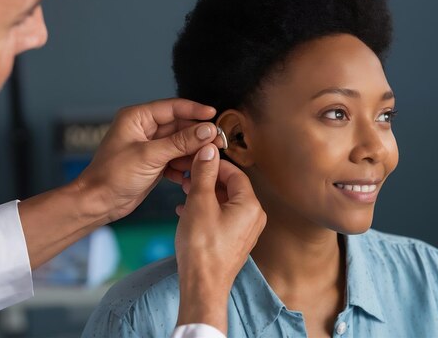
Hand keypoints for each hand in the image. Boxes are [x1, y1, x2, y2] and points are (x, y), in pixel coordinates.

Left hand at [19, 98, 220, 267]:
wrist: (99, 203)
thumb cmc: (113, 175)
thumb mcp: (150, 156)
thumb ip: (181, 142)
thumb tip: (207, 130)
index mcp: (137, 118)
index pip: (172, 108)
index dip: (194, 111)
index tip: (213, 115)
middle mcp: (144, 129)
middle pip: (180, 126)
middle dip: (198, 135)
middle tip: (218, 141)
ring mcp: (150, 147)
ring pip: (180, 144)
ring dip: (193, 153)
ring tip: (207, 160)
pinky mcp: (154, 163)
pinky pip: (176, 159)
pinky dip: (184, 166)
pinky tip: (190, 175)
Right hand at [170, 144, 265, 333]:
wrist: (202, 286)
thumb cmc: (202, 247)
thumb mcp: (199, 203)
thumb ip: (204, 174)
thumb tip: (208, 150)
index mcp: (250, 205)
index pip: (235, 173)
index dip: (214, 163)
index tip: (196, 159)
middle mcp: (253, 217)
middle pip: (231, 187)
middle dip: (207, 180)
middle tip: (187, 175)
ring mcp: (245, 231)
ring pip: (225, 203)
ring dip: (204, 194)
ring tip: (184, 191)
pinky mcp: (235, 242)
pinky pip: (222, 218)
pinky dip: (206, 210)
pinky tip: (186, 211)